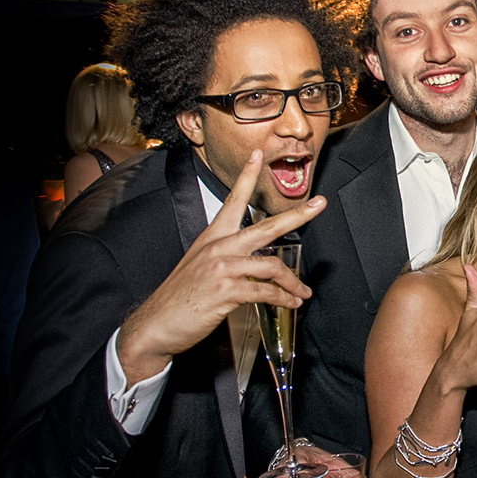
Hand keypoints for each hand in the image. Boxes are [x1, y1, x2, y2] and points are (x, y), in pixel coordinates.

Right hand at [116, 153, 324, 383]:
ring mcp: (222, 267)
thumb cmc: (180, 297)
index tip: (259, 154)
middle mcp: (218, 247)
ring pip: (272, 265)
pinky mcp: (226, 290)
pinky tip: (290, 303)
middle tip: (320, 204)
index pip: (232, 200)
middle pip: (266, 226)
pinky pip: (266, 291)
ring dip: (293, 282)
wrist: (156, 323)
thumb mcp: (201, 266)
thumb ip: (227, 258)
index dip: (247, 176)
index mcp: (212, 237)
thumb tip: (254, 261)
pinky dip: (283, 299)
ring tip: (301, 293)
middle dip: (297, 215)